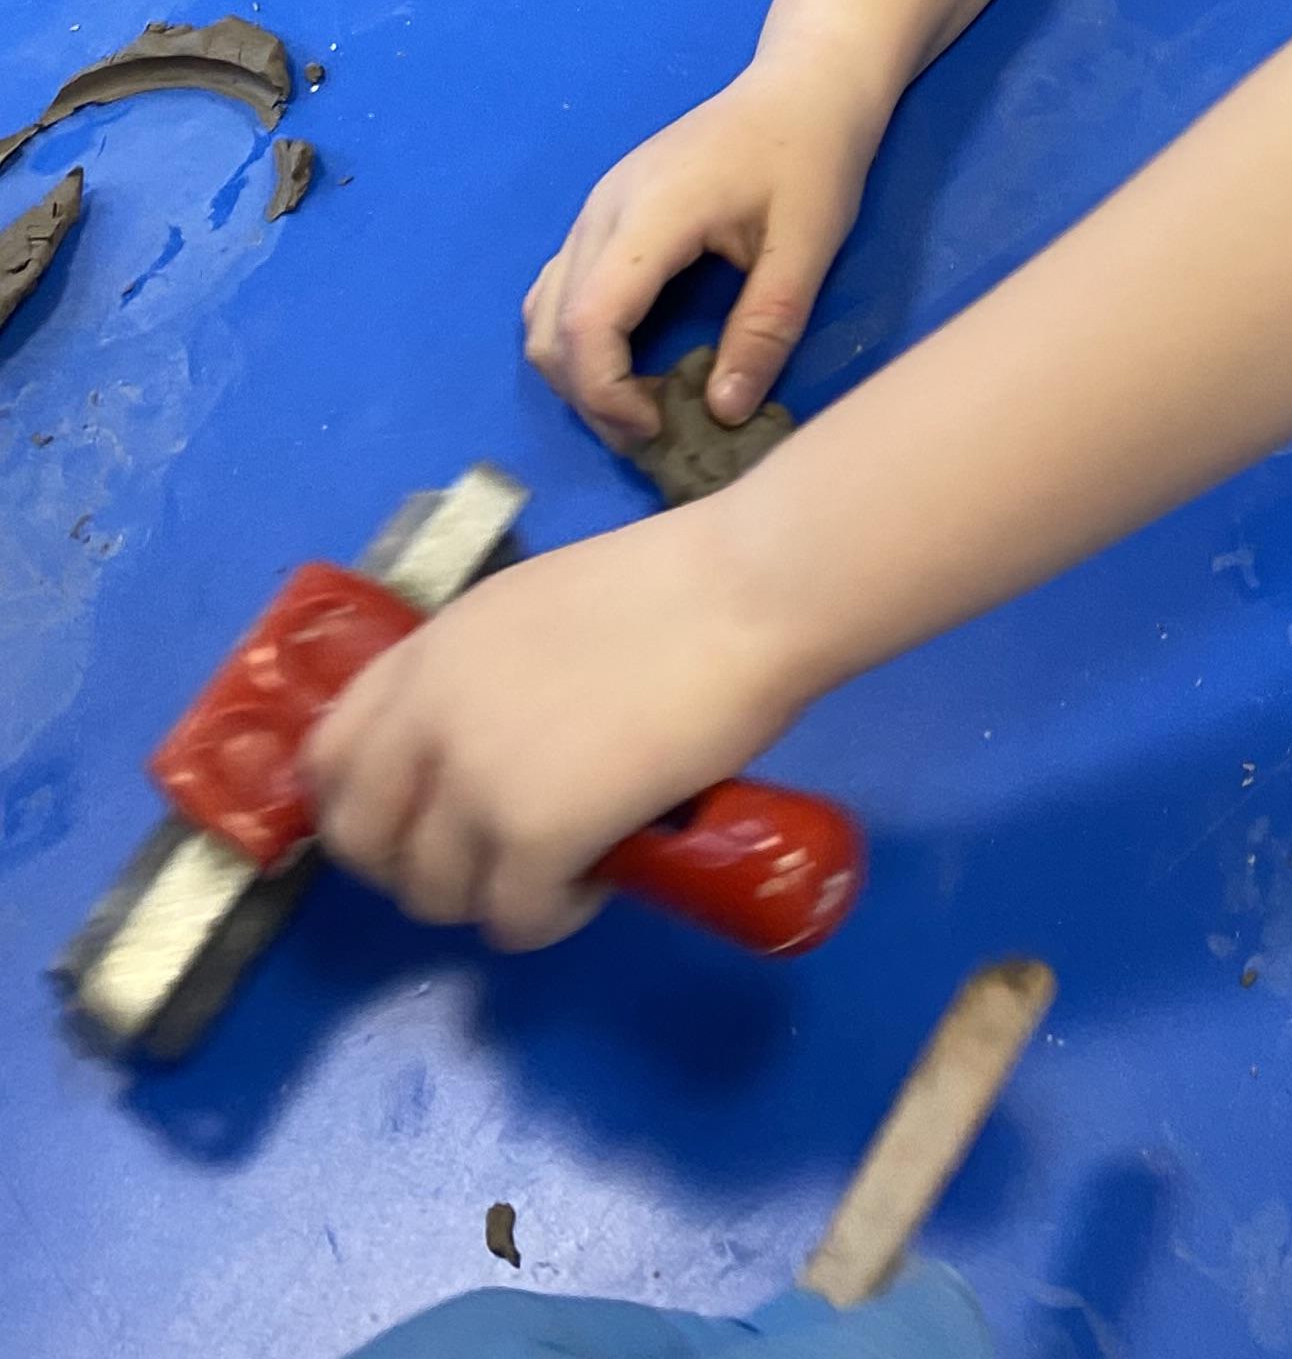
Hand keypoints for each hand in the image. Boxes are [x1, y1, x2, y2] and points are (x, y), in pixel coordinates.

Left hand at [302, 508, 801, 950]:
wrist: (748, 593)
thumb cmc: (676, 584)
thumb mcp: (535, 610)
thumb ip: (483, 675)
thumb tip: (492, 743)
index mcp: (429, 651)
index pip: (328, 757)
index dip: (363, 805)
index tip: (416, 820)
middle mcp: (427, 718)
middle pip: (361, 843)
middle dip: (417, 866)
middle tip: (490, 857)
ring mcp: (473, 783)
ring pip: (434, 895)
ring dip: (491, 894)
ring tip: (562, 864)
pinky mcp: (534, 838)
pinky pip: (511, 921)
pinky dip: (551, 916)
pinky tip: (599, 875)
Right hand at [526, 58, 886, 444]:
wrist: (804, 84)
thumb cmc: (814, 157)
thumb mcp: (809, 246)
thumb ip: (765, 329)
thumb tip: (725, 413)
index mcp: (652, 213)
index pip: (587, 321)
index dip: (605, 392)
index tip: (657, 427)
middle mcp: (605, 209)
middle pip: (552, 325)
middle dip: (589, 395)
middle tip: (654, 430)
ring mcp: (598, 207)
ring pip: (545, 309)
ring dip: (579, 369)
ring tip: (644, 402)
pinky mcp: (605, 212)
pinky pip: (561, 286)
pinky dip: (579, 337)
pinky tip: (633, 357)